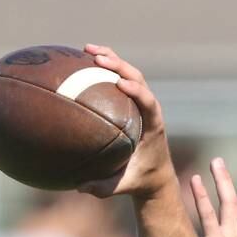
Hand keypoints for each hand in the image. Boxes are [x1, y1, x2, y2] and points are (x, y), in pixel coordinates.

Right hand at [77, 43, 173, 198]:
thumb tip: (79, 186)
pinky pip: (120, 81)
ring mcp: (142, 105)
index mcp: (154, 127)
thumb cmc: (140, 180)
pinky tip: (82, 62)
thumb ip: (104, 187)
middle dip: (119, 66)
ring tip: (88, 49)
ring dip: (112, 59)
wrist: (156, 176)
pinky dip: (105, 70)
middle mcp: (150, 111)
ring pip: (131, 75)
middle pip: (139, 80)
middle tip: (97, 57)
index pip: (149, 103)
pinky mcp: (133, 105)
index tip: (120, 83)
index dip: (137, 91)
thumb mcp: (123, 186)